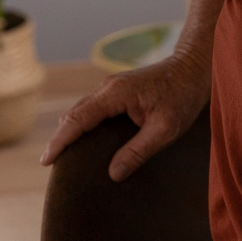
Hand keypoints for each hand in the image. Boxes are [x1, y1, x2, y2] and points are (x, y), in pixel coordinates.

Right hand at [41, 51, 211, 180]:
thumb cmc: (184, 96)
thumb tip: (113, 173)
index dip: (60, 142)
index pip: (77, 119)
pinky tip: (87, 141)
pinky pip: (94, 108)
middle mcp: (108, 87)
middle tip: (51, 164)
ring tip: (65, 157)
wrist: (195, 67)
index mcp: (115, 94)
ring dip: (71, 131)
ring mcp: (112, 86)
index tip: (46, 161)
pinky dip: (84, 124)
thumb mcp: (166, 129)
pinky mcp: (119, 89)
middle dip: (61, 139)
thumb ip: (139, 151)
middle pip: (74, 114)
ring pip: (82, 111)